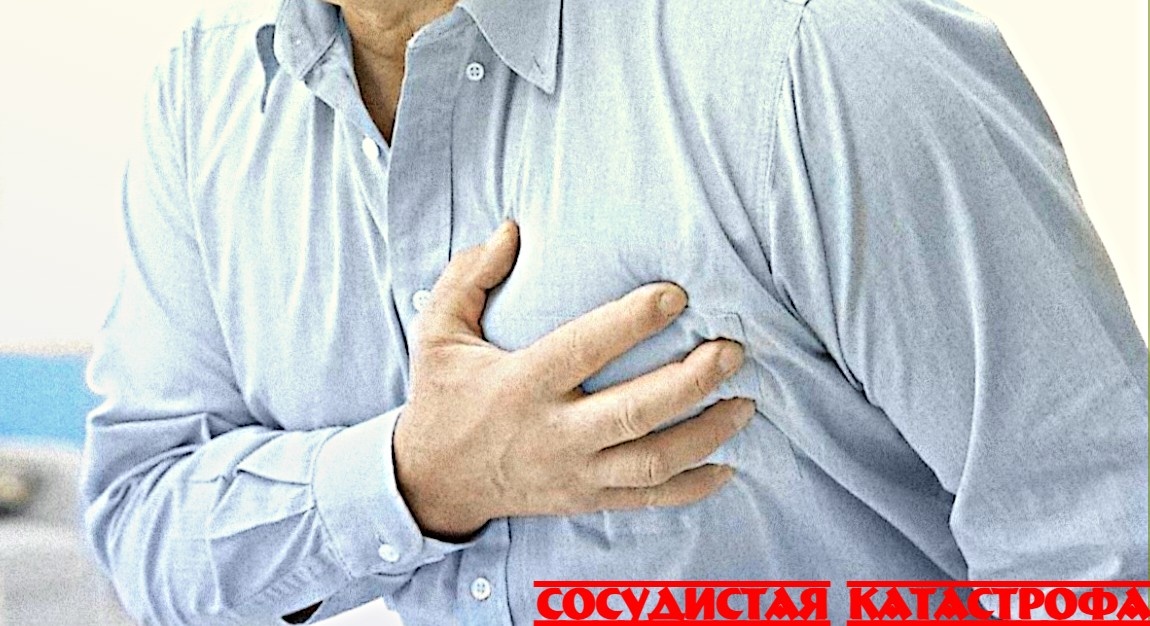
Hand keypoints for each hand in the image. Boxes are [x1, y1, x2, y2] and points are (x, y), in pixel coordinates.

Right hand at [394, 221, 752, 538]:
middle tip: (733, 350)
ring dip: (706, 433)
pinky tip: (728, 464)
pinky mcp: (585, 499)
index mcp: (522, 384)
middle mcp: (553, 433)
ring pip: (652, 461)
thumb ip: (470, 277)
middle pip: (636, 411)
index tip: (678, 294)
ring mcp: (574, 473)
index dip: (633, 321)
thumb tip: (511, 229)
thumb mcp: (437, 332)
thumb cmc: (442, 398)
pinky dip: (693, 486)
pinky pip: (648, 500)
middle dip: (693, 381)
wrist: (433, 482)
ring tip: (746, 402)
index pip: (585, 349)